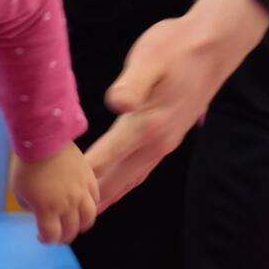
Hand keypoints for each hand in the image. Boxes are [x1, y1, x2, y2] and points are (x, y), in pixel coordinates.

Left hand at [11, 142, 98, 243]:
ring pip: (89, 218)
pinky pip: (96, 198)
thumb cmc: (25, 166)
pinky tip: (84, 206)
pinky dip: (91, 206)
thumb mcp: (19, 192)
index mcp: (47, 210)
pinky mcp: (89, 178)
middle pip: (70, 230)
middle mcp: (67, 204)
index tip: (42, 237)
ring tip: (77, 226)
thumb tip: (37, 211)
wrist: (43, 140)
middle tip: (59, 237)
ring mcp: (81, 191)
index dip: (46, 240)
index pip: (51, 235)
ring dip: (82, 226)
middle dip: (64, 237)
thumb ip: (29, 207)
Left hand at [86, 0, 268, 210]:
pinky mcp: (167, 139)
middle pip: (115, 180)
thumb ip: (133, 84)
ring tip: (85, 217)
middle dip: (89, 200)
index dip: (78, 178)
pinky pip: (140, 172)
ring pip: (129, 180)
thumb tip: (118, 104)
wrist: (214, 45)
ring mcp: (164, 143)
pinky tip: (113, 190)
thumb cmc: (175, 46)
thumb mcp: (151, 58)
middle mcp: (155, 142)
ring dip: (107, 198)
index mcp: (145, 125)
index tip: (55, 196)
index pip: (104, 159)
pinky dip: (122, 185)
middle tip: (65, 222)